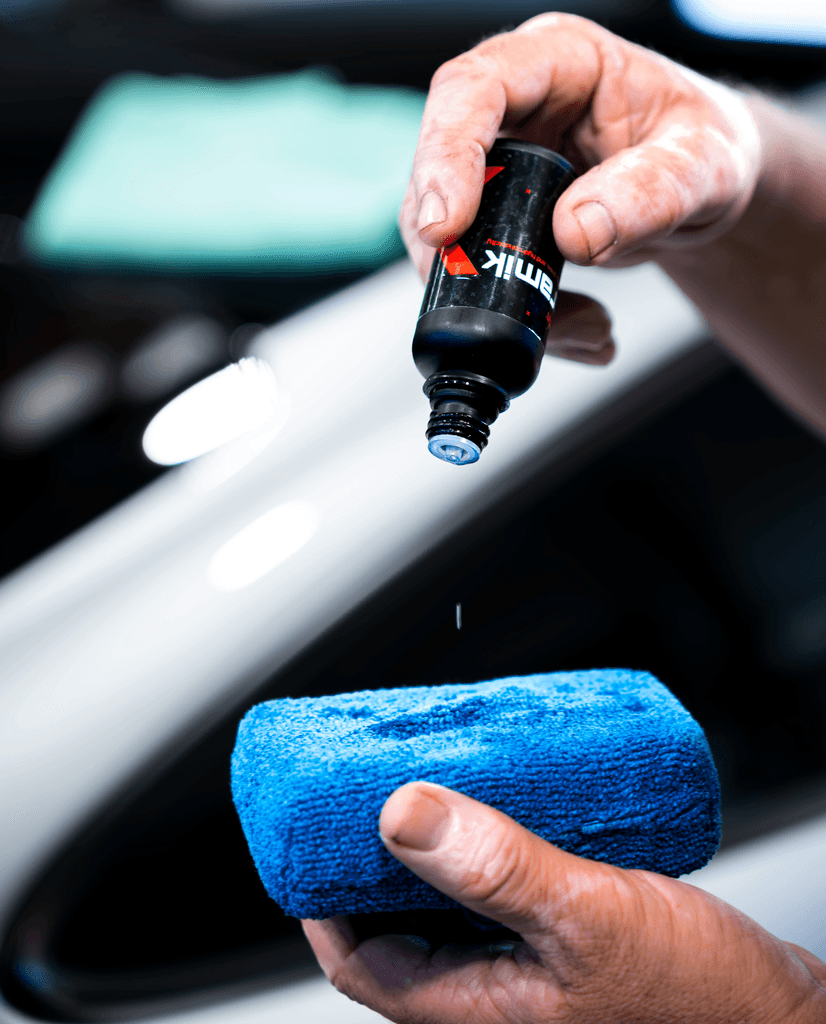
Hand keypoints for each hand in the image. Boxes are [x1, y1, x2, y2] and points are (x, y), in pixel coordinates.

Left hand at [303, 781, 825, 1022]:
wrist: (784, 1020)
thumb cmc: (704, 1008)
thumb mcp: (588, 920)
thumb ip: (497, 867)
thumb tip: (402, 813)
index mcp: (476, 1010)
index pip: (360, 962)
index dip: (320, 901)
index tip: (308, 839)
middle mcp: (494, 995)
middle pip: (401, 925)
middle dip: (378, 860)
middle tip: (370, 794)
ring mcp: (529, 972)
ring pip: (453, 905)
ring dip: (439, 847)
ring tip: (437, 785)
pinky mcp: (565, 944)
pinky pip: (503, 893)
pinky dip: (492, 848)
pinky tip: (509, 808)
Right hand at [399, 13, 761, 370]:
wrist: (701, 193)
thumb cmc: (705, 153)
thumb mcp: (706, 168)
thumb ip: (651, 193)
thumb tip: (577, 231)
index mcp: (561, 61)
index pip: (474, 90)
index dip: (445, 155)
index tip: (445, 227)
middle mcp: (517, 110)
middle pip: (439, 172)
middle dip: (460, 251)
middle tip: (506, 302)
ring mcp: (500, 167)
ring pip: (449, 237)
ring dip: (499, 296)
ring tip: (584, 325)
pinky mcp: (497, 219)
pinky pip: (480, 272)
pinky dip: (524, 314)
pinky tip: (583, 327)